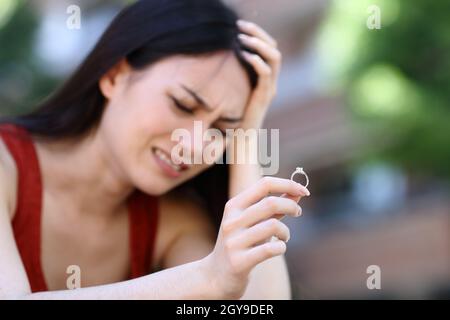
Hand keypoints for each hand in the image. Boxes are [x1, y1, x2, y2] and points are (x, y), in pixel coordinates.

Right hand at [202, 177, 309, 298]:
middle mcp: (232, 221)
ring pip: (273, 225)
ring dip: (286, 231)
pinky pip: (270, 249)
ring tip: (284, 237)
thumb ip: (273, 208)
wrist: (216, 276)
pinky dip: (281, 247)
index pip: (264, 184)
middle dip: (291, 206)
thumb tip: (298, 193)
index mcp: (234, 206)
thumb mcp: (253, 222)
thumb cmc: (240, 244)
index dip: (287, 184)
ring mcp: (234, 241)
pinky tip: (278, 248)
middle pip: (270, 203)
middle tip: (298, 212)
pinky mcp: (239, 262)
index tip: (303, 191)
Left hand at [237, 20, 281, 129]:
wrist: (240, 139)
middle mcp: (271, 81)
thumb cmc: (234, 116)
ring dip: (259, 44)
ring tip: (242, 38)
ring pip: (274, 58)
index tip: (240, 26)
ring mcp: (270, 88)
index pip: (269, 49)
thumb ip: (234, 76)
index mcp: (265, 79)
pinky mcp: (264, 96)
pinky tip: (244, 54)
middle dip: (258, 34)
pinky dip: (257, 61)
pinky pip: (266, 74)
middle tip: (241, 26)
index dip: (258, 34)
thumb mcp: (234, 91)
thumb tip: (220, 58)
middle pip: (274, 48)